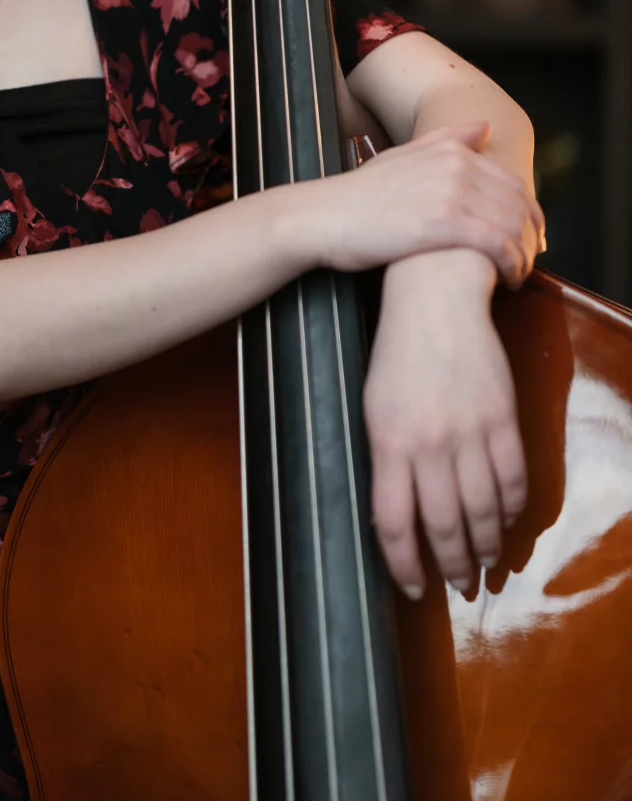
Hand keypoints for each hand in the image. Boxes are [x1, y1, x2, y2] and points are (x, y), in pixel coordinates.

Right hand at [306, 122, 543, 285]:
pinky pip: (497, 244)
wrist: (325, 218)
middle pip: (518, 203)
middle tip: (531, 259)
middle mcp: (456, 166)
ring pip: (512, 224)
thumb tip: (484, 127)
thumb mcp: (403, 156)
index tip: (530, 235)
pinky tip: (508, 279)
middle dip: (531, 235)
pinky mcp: (445, 223)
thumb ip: (447, 140)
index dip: (529, 211)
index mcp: (450, 150)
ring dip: (525, 254)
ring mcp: (452, 193)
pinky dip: (512, 263)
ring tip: (519, 274)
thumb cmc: (359, 195)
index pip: (511, 181)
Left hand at [363, 250, 525, 597]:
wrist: (435, 300)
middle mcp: (429, 444)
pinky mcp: (502, 419)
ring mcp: (470, 433)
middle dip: (452, 565)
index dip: (404, 566)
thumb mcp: (374, 407)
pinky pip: (513, 480)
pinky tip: (507, 520)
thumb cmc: (396, 354)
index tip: (413, 588)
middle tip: (458, 584)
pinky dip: (513, 509)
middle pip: (443, 527)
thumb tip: (399, 515)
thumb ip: (386, 459)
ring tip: (485, 563)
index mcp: (388, 442)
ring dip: (486, 546)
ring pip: (483, 511)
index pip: (394, 524)